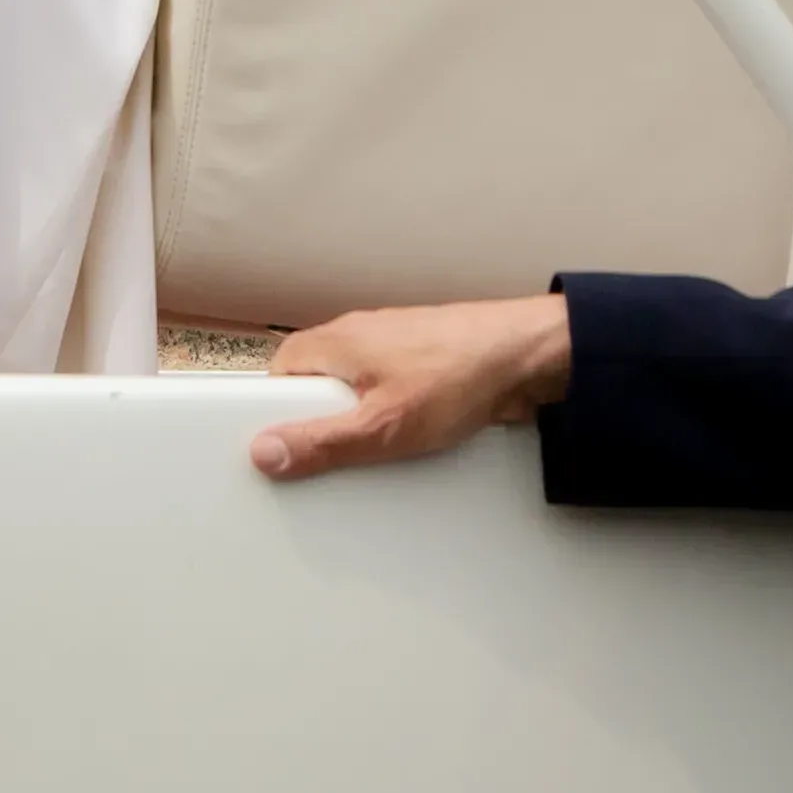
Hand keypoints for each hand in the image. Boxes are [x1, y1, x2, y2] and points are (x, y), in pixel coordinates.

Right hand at [254, 295, 572, 479]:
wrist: (527, 356)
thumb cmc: (461, 374)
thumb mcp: (382, 425)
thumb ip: (323, 442)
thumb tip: (265, 452)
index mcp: (337, 341)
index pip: (277, 373)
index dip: (272, 412)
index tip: (278, 448)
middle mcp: (359, 335)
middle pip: (313, 383)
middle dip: (318, 421)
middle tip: (329, 457)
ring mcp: (390, 345)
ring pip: (351, 389)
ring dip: (355, 420)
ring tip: (372, 450)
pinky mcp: (419, 360)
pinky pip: (384, 391)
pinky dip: (387, 415)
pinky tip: (404, 438)